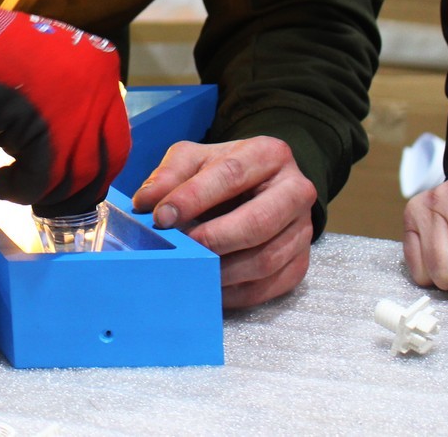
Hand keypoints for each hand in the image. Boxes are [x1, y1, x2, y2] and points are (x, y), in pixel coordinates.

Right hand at [0, 0, 128, 216]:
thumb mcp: (45, 83)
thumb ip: (66, 114)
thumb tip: (67, 163)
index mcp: (103, 71)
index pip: (115, 141)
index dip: (92, 172)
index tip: (67, 186)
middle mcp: (99, 88)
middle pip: (102, 164)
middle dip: (72, 193)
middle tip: (44, 201)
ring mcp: (74, 108)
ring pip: (72, 177)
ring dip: (40, 193)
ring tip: (12, 186)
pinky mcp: (42, 126)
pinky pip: (40, 180)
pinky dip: (16, 190)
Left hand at [130, 137, 317, 308]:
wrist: (262, 190)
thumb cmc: (225, 174)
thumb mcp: (196, 159)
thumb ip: (170, 174)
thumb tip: (146, 202)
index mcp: (269, 155)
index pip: (232, 174)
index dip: (194, 196)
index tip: (162, 216)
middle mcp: (295, 191)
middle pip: (258, 222)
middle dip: (214, 239)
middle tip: (182, 249)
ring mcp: (302, 230)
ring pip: (265, 259)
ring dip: (222, 271)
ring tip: (190, 269)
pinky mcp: (300, 263)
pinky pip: (268, 287)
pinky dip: (235, 293)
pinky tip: (209, 286)